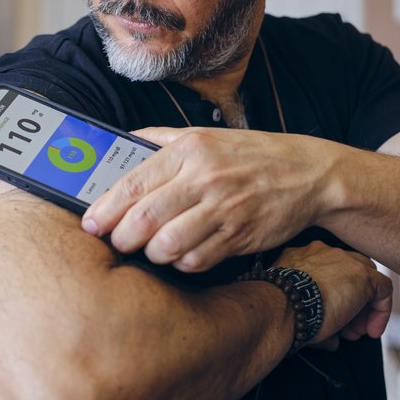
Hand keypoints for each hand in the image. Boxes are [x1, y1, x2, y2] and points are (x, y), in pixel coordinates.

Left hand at [82, 127, 324, 271]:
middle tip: (117, 242)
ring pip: (168, 245)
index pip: (132, 184)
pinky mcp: (240, 236)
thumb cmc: (251, 155)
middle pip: (145, 219)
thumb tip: (120, 141)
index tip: (91, 224)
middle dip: (121, 238)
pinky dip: (182, 264)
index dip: (105, 209)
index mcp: (189, 150)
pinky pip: (197, 260)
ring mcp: (224, 209)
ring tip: (150, 249)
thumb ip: (160, 138)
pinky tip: (182, 255)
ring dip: (151, 254)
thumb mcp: (204, 136)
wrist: (309, 173)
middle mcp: (204, 178)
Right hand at [274, 242, 392, 348]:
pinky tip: (372, 330)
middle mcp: (324, 252)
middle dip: (349, 302)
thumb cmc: (281, 309)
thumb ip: (313, 315)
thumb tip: (331, 340)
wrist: (282, 305)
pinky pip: (383, 289)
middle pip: (348, 273)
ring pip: (366, 280)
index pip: (328, 271)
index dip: (333, 296)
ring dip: (362, 309)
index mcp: (302, 256)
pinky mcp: (363, 275)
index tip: (331, 319)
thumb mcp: (294, 306)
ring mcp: (345, 260)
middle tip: (345, 328)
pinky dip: (381, 311)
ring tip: (355, 334)